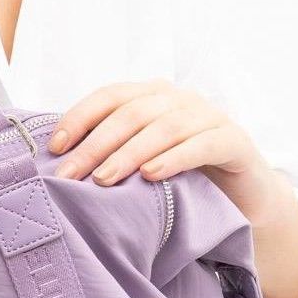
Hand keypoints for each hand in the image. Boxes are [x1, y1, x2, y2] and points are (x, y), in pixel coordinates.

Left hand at [48, 79, 281, 226]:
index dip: (80, 117)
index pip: (110, 96)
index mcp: (152, 96)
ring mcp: (210, 117)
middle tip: (70, 175)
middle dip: (95, 144)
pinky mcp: (235, 141)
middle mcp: (180, 99)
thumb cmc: (181, 180)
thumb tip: (59, 161)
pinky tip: (151, 175)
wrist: (242, 201)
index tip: (56, 147)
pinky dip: (174, 159)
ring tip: (103, 179)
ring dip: (128, 153)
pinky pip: (202, 145)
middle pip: (131, 113)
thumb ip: (109, 153)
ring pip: (163, 128)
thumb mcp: (140, 162)